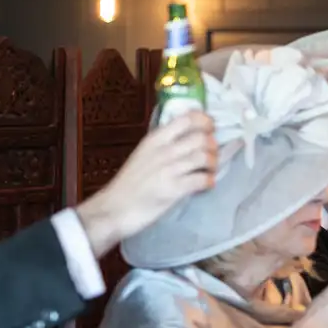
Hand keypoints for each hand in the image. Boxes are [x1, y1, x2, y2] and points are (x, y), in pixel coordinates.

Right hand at [76, 110, 218, 253]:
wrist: (115, 208)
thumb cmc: (130, 183)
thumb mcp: (144, 154)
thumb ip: (163, 145)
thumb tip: (188, 137)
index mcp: (155, 139)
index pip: (186, 119)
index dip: (204, 121)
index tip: (210, 128)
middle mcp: (163, 151)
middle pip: (201, 138)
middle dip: (213, 146)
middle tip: (212, 156)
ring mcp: (168, 169)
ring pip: (204, 157)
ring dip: (213, 164)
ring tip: (209, 171)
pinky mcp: (173, 189)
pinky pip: (201, 180)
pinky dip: (208, 181)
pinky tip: (206, 185)